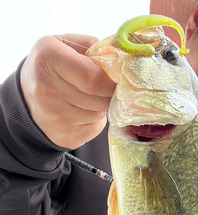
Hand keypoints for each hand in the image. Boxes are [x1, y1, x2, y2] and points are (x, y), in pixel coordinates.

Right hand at [20, 34, 115, 148]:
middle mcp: (48, 91)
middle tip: (106, 87)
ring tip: (86, 98)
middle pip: (100, 98)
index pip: (93, 78)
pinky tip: (81, 112)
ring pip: (99, 113)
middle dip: (109, 93)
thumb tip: (121, 61)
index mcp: (48, 60)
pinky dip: (94, 120)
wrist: (25, 100)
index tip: (118, 79)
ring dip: (101, 106)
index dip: (111, 81)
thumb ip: (93, 47)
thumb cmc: (52, 67)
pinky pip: (95, 128)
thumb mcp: (64, 44)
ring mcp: (56, 118)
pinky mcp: (65, 137)